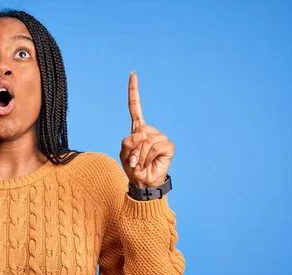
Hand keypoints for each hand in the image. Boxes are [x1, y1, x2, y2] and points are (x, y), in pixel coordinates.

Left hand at [119, 72, 174, 187]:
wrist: (143, 182)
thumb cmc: (133, 168)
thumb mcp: (123, 155)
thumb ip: (127, 143)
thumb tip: (141, 134)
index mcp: (137, 129)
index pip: (135, 107)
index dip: (134, 91)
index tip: (133, 74)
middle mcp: (149, 131)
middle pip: (138, 130)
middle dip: (133, 148)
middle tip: (134, 159)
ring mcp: (160, 137)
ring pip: (146, 140)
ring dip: (139, 155)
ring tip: (140, 163)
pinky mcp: (168, 146)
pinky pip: (155, 146)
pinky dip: (148, 157)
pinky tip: (148, 163)